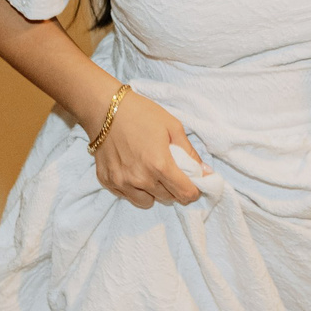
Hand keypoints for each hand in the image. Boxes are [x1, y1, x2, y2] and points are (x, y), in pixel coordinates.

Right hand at [87, 86, 206, 209]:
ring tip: (151, 173)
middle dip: (174, 189)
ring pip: (147, 202)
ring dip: (154, 192)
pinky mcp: (107, 182)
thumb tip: (205, 172)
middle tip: (171, 172)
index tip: (194, 185)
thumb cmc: (141, 114)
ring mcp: (122, 182)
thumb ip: (190, 153)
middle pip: (167, 199)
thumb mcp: (173, 127)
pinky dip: (134, 189)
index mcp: (159, 164)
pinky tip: (134, 171)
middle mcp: (140, 178)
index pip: (184, 193)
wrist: (105, 109)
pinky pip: (127, 196)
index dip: (193, 191)